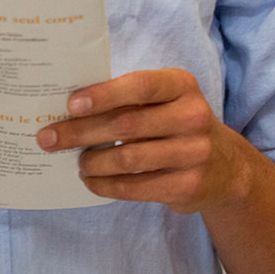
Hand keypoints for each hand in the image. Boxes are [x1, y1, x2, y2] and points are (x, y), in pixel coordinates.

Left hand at [36, 68, 246, 213]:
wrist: (225, 167)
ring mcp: (194, 153)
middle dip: (82, 132)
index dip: (104, 95)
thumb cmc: (176, 124)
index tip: (71, 104)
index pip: (140, 87)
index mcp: (181, 86)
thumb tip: (70, 109)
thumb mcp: (164, 101)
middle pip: (127, 125)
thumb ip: (129, 99)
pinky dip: (106, 185)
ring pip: (128, 159)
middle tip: (49, 138)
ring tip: (76, 161)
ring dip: (93, 161)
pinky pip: (136, 187)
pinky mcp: (188, 186)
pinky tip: (91, 180)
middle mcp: (192, 116)